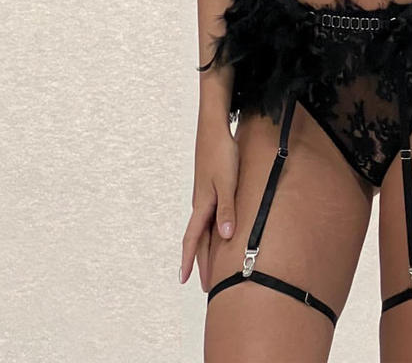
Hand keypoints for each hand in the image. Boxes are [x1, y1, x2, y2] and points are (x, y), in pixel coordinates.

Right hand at [180, 115, 239, 290]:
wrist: (214, 128)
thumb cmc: (222, 153)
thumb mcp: (228, 182)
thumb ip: (227, 208)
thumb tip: (225, 236)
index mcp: (202, 204)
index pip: (193, 238)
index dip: (189, 260)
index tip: (183, 280)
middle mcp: (201, 202)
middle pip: (197, 237)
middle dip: (198, 260)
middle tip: (203, 283)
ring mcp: (205, 193)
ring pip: (202, 226)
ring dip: (204, 246)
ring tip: (208, 262)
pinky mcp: (210, 185)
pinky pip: (208, 214)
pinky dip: (210, 229)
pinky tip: (217, 229)